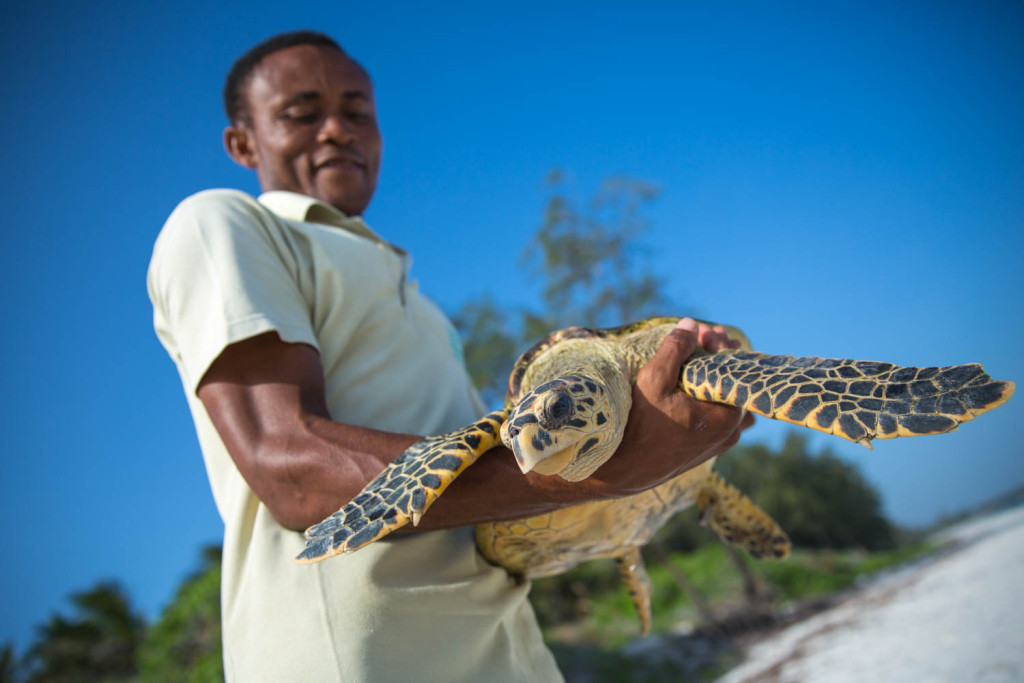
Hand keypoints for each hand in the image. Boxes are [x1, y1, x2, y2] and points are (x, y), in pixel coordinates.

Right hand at [593, 318, 753, 494]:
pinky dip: (708, 396)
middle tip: (702, 338)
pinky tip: (692, 385)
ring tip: (699, 359)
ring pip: (725, 400)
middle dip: (717, 358)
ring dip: (713, 377)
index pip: (734, 370)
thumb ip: (675, 349)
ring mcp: (720, 442)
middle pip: (731, 384)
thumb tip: (691, 324)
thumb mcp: (654, 380)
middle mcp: (731, 432)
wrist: (624, 470)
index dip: (720, 345)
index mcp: (727, 415)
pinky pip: (718, 415)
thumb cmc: (639, 425)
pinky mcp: (707, 448)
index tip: (704, 331)